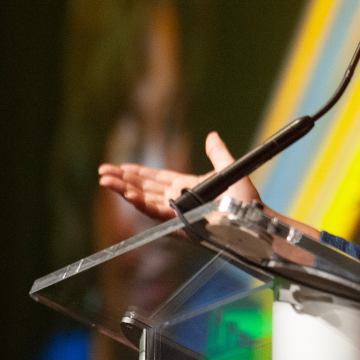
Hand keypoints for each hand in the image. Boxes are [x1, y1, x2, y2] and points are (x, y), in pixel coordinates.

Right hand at [98, 131, 261, 219]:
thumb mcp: (231, 171)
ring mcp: (179, 214)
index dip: (139, 173)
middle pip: (147, 189)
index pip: (159, 180)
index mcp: (190, 188)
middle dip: (124, 181)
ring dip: (125, 191)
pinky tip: (128, 196)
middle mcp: (181, 201)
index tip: (121, 167)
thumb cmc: (248, 202)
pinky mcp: (181, 224)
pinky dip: (142, 205)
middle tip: (103, 172)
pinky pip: (157, 214)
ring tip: (106, 182)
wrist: (257, 222)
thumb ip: (218, 154)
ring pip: (146, 201)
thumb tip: (211, 135)